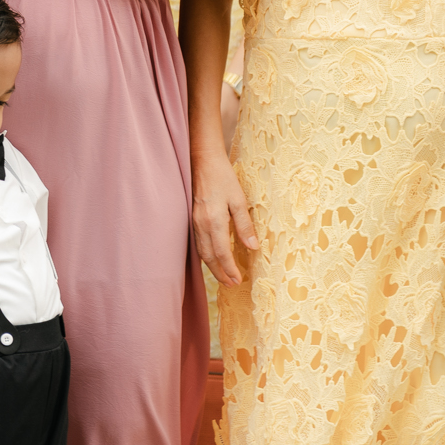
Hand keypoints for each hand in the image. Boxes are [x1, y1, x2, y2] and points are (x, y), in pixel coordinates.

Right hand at [191, 150, 258, 285]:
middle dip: (219, 273)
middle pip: (209, 257)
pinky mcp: (192, 218)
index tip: (238, 280)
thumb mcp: (239, 199)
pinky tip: (211, 257)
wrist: (202, 159)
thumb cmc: (223, 176)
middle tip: (231, 285)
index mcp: (214, 221)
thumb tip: (252, 247)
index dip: (229, 269)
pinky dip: (205, 254)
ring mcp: (194, 222)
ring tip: (223, 276)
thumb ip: (244, 225)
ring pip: (201, 251)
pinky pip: (198, 242)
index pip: (222, 253)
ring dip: (212, 266)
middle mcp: (201, 225)